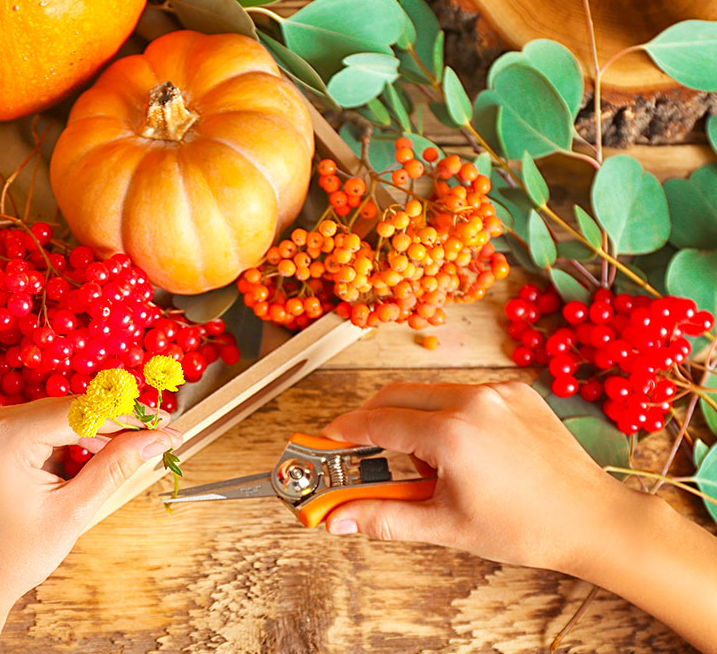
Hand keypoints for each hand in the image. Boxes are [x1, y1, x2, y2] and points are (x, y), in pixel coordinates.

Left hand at [0, 396, 181, 653]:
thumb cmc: (11, 557)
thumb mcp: (72, 511)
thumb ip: (116, 466)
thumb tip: (156, 438)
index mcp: (4, 436)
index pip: (81, 409)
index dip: (128, 415)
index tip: (165, 424)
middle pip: (68, 409)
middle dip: (114, 424)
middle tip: (158, 438)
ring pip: (57, 416)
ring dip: (94, 432)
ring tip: (132, 452)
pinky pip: (40, 427)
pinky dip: (69, 440)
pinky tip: (96, 457)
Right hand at [320, 381, 716, 652]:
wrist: (593, 520)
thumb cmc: (528, 527)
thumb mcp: (445, 526)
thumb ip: (383, 517)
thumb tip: (337, 519)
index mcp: (452, 434)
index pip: (377, 421)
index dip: (344, 431)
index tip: (325, 440)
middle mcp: (473, 401)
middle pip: (396, 396)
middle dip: (372, 420)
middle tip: (360, 451)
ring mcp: (498, 392)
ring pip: (430, 392)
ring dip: (413, 419)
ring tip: (427, 466)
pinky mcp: (517, 391)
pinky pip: (464, 393)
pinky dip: (448, 414)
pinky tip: (461, 452)